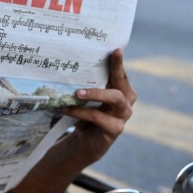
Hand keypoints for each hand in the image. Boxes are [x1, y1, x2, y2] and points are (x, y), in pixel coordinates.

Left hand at [0, 48, 135, 192]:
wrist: (85, 143)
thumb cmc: (86, 114)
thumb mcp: (88, 97)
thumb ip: (88, 83)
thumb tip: (69, 62)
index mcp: (121, 89)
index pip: (120, 73)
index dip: (118, 62)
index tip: (115, 49)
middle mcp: (126, 101)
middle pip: (122, 83)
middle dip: (115, 69)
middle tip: (107, 59)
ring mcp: (123, 116)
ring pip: (115, 99)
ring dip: (96, 93)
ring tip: (77, 92)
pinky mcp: (115, 129)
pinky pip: (98, 116)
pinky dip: (81, 111)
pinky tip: (66, 108)